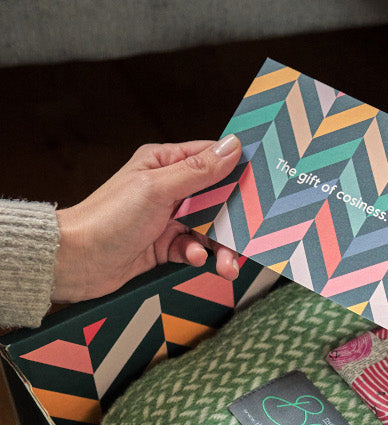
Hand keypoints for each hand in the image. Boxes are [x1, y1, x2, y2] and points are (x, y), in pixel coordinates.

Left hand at [51, 137, 242, 304]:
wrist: (76, 261)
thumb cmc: (108, 218)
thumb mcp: (157, 189)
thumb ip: (197, 171)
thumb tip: (231, 147)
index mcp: (164, 163)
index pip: (211, 159)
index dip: (238, 172)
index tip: (262, 187)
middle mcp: (169, 188)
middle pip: (217, 200)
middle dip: (234, 222)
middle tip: (248, 238)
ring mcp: (167, 218)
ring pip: (210, 230)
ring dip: (221, 248)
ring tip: (226, 266)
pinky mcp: (164, 246)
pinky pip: (194, 249)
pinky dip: (198, 256)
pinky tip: (192, 260)